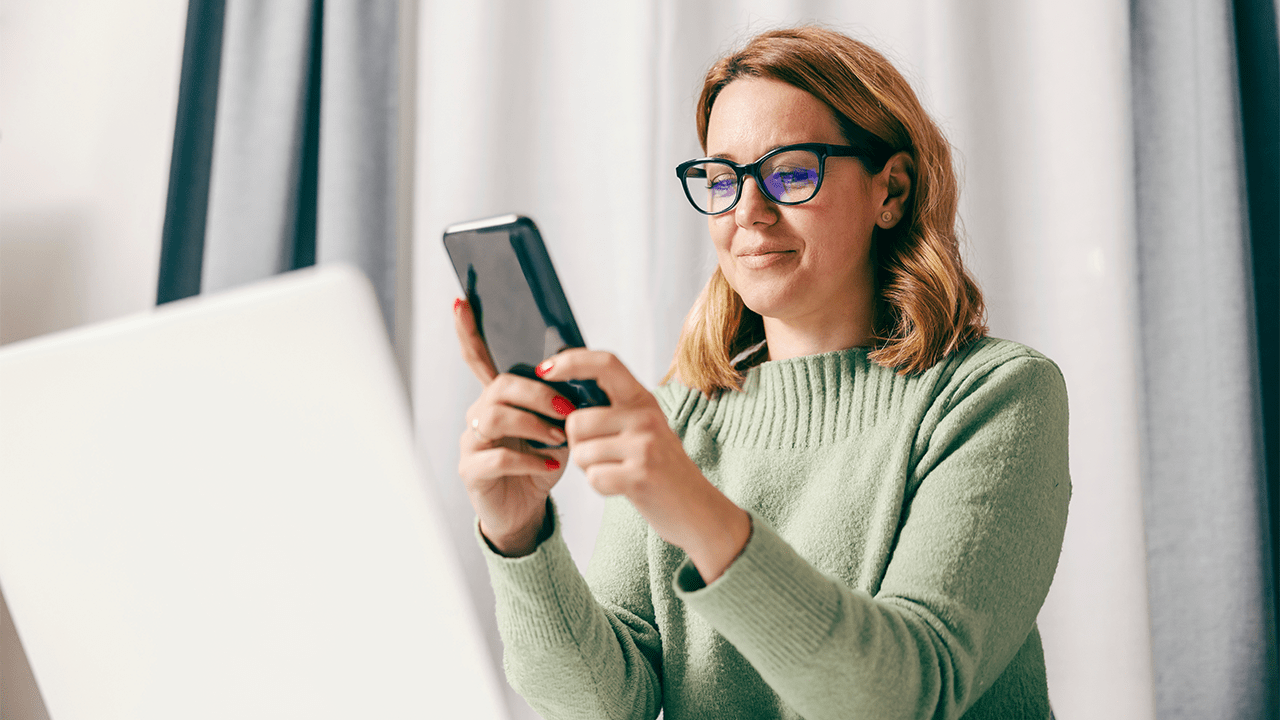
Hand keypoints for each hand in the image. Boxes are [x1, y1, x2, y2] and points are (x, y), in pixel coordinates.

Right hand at [454, 299, 571, 555]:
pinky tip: (550, 465)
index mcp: (497, 398)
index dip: (468, 331)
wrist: (526, 511)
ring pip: (494, 417)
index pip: (478, 359)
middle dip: (536, 394)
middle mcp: (478, 414)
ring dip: (533, 425)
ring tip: (560, 438)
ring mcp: (471, 442)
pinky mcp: (471, 471)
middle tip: (567, 411)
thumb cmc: (541, 464)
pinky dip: (530, 460)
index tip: (461, 302)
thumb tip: (580, 375)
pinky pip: (497, 458)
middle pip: (499, 387)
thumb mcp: (556, 428)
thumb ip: (561, 402)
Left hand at [537, 349, 750, 581]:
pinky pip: (593, 478)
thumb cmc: (662, 469)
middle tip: (602, 456)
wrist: (698, 510)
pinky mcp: (640, 476)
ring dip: (590, 468)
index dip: (571, 361)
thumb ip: (614, 409)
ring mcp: (644, 446)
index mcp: (643, 400)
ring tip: (617, 471)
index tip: (545, 369)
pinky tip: (623, 487)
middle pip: (576, 421)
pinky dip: (601, 487)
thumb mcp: (645, 428)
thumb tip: (563, 397)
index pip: (604, 363)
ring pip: (581, 453)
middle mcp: (645, 417)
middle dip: (577, 444)